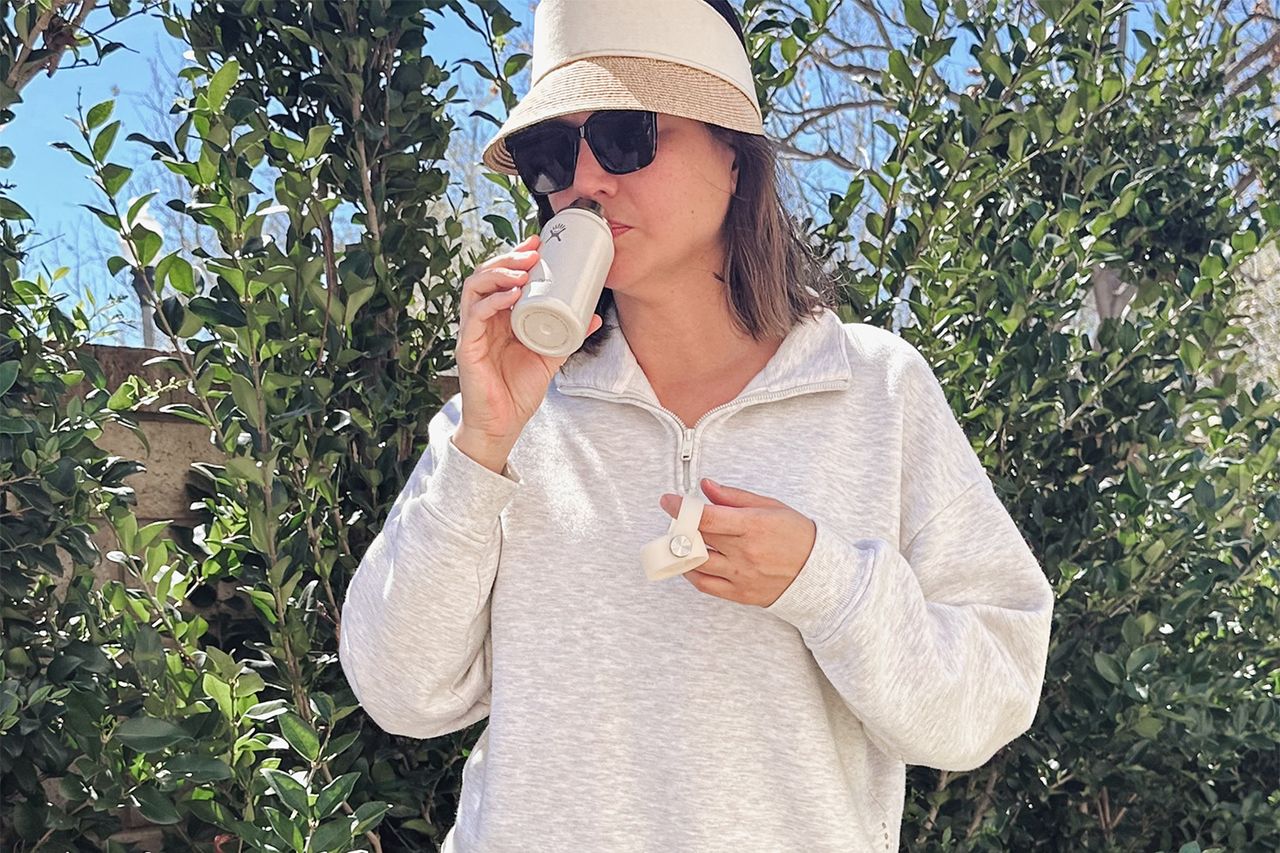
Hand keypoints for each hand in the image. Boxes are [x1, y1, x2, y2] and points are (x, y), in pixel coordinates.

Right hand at [456, 233, 602, 444]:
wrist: (503, 425)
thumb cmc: (518, 390)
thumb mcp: (549, 357)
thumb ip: (567, 337)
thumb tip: (594, 316)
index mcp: (499, 317)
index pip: (502, 277)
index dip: (516, 255)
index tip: (539, 241)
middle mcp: (482, 319)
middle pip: (486, 274)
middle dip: (509, 257)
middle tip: (534, 251)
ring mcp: (472, 331)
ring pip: (475, 287)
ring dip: (499, 272)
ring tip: (523, 269)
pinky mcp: (466, 347)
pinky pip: (474, 315)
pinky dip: (492, 301)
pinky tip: (511, 295)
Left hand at [657, 478, 816, 606]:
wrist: (819, 574)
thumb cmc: (796, 536)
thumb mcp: (770, 506)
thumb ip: (734, 497)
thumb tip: (707, 486)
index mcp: (754, 526)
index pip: (707, 517)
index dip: (681, 508)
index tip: (668, 500)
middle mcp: (745, 552)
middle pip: (698, 537)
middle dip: (680, 525)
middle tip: (677, 517)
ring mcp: (742, 575)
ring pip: (696, 563)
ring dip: (681, 549)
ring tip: (680, 538)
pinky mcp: (740, 593)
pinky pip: (705, 585)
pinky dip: (690, 572)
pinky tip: (689, 561)